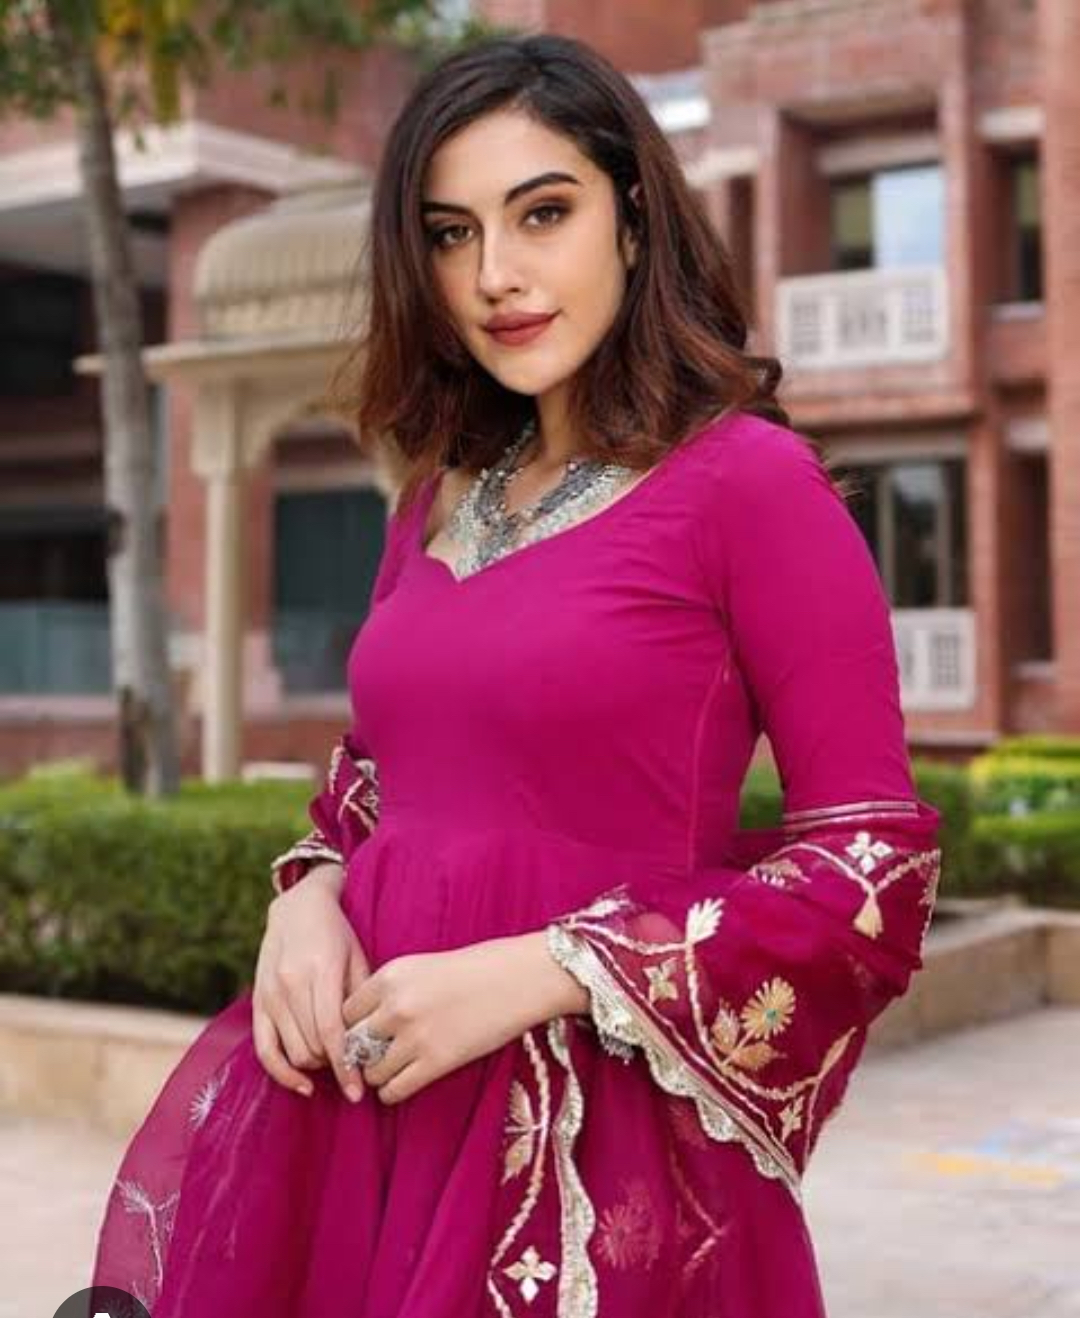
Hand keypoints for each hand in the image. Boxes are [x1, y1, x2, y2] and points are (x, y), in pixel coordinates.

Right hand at [252, 864, 370, 1102]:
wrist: (297, 907)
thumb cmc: (336, 933)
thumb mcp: (357, 956)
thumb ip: (360, 998)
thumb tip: (366, 1043)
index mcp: (320, 970)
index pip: (331, 1032)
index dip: (345, 1066)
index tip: (358, 1090)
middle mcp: (290, 984)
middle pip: (312, 1047)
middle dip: (335, 1065)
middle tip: (354, 1066)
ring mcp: (270, 994)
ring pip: (293, 1052)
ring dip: (315, 1066)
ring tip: (334, 1061)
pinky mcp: (258, 1002)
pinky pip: (264, 1049)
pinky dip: (282, 1073)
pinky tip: (302, 1084)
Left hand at [342, 932, 587, 1105]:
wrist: (520, 978)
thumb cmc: (475, 968)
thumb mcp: (422, 967)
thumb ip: (390, 991)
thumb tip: (366, 1025)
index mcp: (390, 976)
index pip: (345, 1012)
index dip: (352, 1027)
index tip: (365, 1034)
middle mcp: (395, 1006)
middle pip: (353, 1044)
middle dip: (361, 1054)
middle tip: (375, 1057)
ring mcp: (414, 1036)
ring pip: (370, 1072)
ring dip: (378, 1074)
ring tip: (395, 1068)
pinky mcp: (436, 1062)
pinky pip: (392, 1091)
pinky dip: (393, 1091)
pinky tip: (405, 1081)